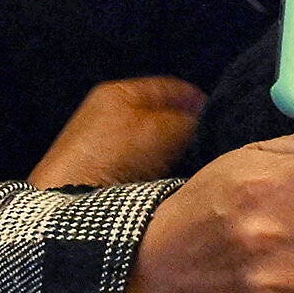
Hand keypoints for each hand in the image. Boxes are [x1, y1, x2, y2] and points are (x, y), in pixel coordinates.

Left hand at [29, 76, 206, 187]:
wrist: (70, 205)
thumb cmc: (115, 158)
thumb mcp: (163, 131)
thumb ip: (191, 121)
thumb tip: (207, 123)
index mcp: (118, 92)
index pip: (170, 87)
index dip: (199, 99)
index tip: (223, 116)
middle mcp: (107, 112)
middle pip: (161, 115)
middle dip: (187, 129)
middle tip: (215, 145)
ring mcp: (101, 144)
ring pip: (152, 143)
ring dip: (172, 154)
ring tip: (198, 168)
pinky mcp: (99, 173)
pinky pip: (139, 166)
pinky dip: (156, 172)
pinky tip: (170, 185)